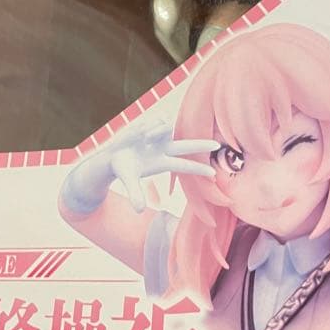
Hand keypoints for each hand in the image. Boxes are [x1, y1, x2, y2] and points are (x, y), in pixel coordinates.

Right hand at [61, 120, 217, 216]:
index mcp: (162, 163)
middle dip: (201, 145)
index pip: (185, 166)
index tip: (214, 174)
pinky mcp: (152, 125)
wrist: (112, 155)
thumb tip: (139, 210)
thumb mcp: (128, 181)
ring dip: (159, 130)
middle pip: (187, 146)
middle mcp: (164, 149)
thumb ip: (135, 194)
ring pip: (169, 128)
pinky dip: (152, 124)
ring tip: (143, 138)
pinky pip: (159, 119)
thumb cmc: (122, 169)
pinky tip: (141, 131)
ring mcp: (159, 137)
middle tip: (217, 145)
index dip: (199, 170)